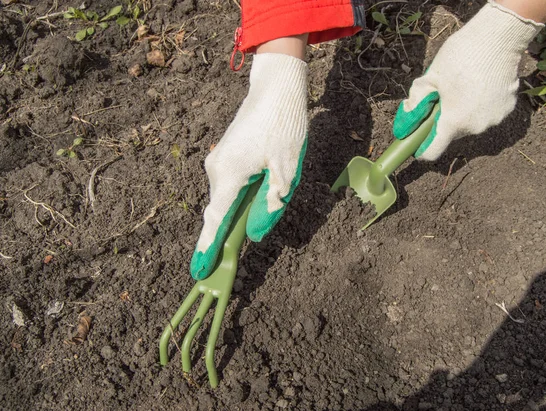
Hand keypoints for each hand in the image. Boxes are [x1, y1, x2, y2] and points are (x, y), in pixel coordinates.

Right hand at [190, 53, 307, 279]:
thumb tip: (254, 234)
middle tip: (226, 261)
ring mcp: (218, 160)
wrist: (275, 88)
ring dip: (239, 210)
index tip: (198, 271)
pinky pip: (229, 184)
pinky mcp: (225, 154)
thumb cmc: (283, 126)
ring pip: (227, 197)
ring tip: (259, 209)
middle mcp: (216, 170)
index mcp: (229, 176)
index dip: (208, 248)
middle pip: (221, 211)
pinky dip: (238, 197)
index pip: (215, 221)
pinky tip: (258, 191)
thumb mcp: (286, 172)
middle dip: (225, 235)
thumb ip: (270, 207)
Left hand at [393, 1, 543, 160]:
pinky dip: (480, 106)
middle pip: (451, 134)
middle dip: (443, 121)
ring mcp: (494, 119)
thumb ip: (415, 103)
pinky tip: (479, 85)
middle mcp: (475, 127)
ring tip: (462, 88)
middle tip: (442, 98)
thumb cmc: (460, 55)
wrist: (499, 36)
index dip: (421, 149)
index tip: (416, 142)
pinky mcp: (507, 109)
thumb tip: (407, 120)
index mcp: (453, 121)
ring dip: (462, 113)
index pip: (432, 152)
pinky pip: (486, 114)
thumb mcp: (429, 77)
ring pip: (469, 124)